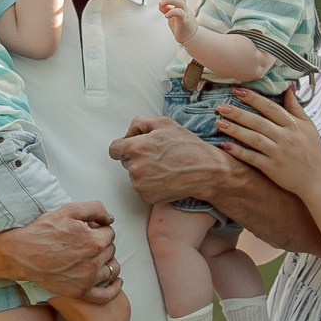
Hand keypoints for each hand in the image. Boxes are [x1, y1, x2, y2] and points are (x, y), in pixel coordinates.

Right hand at [0, 201, 120, 301]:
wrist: (22, 254)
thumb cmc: (43, 232)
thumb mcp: (69, 210)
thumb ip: (95, 209)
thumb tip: (110, 219)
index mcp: (95, 242)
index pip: (110, 233)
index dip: (99, 229)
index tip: (87, 230)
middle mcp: (94, 262)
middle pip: (111, 250)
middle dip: (102, 243)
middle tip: (85, 242)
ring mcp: (88, 279)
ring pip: (112, 269)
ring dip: (108, 261)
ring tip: (96, 257)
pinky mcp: (81, 292)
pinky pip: (106, 295)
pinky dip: (114, 289)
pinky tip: (116, 282)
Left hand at [109, 114, 227, 208]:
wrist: (205, 171)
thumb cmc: (187, 146)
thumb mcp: (164, 123)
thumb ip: (139, 123)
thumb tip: (128, 134)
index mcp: (136, 147)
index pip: (114, 149)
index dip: (123, 147)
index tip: (131, 148)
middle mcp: (135, 167)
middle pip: (126, 162)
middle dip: (137, 158)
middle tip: (159, 156)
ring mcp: (140, 184)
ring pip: (134, 176)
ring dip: (144, 172)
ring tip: (165, 167)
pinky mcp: (147, 197)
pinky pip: (143, 189)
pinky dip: (151, 185)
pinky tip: (166, 178)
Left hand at [159, 0, 189, 41]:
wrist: (191, 38)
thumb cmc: (182, 28)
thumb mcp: (173, 17)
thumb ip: (168, 10)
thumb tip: (160, 6)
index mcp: (182, 8)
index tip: (163, 3)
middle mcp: (185, 9)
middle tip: (161, 4)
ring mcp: (185, 15)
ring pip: (180, 2)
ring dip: (168, 1)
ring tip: (162, 7)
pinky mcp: (184, 22)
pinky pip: (179, 13)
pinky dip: (171, 12)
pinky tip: (166, 16)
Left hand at [215, 89, 320, 195]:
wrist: (317, 179)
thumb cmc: (312, 151)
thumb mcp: (309, 126)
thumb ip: (296, 107)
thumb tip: (288, 87)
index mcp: (293, 125)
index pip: (270, 107)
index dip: (253, 98)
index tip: (238, 91)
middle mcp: (285, 137)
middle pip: (258, 122)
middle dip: (238, 113)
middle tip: (220, 106)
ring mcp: (278, 153)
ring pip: (253, 139)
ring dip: (235, 130)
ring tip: (219, 122)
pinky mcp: (272, 168)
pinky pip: (252, 158)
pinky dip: (238, 151)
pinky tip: (224, 145)